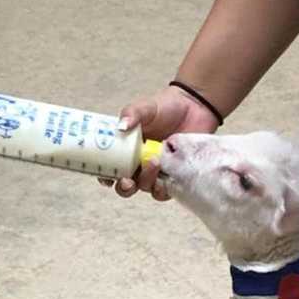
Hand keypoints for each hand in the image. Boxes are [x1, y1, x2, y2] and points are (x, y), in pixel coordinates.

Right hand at [98, 85, 219, 200]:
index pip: (111, 169)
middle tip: (127, 180)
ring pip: (146, 188)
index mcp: (126, 151)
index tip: (105, 177)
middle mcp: (140, 165)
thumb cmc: (166, 107)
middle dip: (124, 187)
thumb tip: (121, 126)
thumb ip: (132, 113)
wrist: (194, 108)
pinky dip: (164, 189)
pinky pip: (166, 191)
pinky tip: (166, 179)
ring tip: (154, 162)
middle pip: (127, 186)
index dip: (105, 177)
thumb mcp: (146, 108)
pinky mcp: (175, 177)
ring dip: (147, 181)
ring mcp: (157, 172)